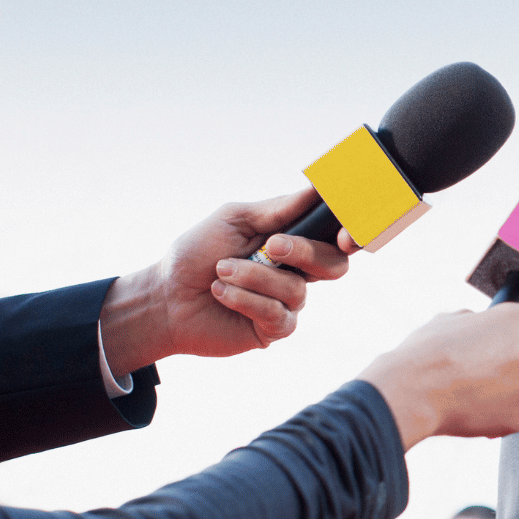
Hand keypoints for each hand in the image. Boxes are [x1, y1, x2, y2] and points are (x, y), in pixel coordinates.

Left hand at [100, 190, 352, 372]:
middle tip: (273, 246)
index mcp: (293, 239)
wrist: (165, 296)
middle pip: (333, 264)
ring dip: (254, 277)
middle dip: (305, 252)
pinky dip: (245, 299)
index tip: (346, 227)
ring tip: (221, 271)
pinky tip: (221, 293)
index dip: (353, 230)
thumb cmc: (197, 253)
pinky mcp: (274, 329)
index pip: (335, 234)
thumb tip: (317, 189)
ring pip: (296, 289)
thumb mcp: (234, 219)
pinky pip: (277, 314)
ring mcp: (287, 302)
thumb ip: (279, 208)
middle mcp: (297, 271)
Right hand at [358, 306, 518, 448]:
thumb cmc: (428, 351)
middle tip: (482, 373)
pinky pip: (513, 416)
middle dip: (514, 367)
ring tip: (470, 392)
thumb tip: (481, 326)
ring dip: (505, 393)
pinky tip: (471, 409)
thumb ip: (479, 322)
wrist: (415, 390)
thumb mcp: (453, 319)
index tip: (510, 348)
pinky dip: (497, 416)